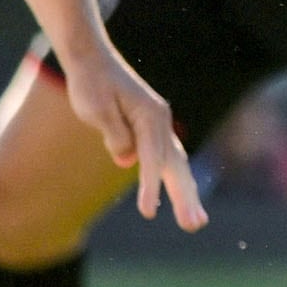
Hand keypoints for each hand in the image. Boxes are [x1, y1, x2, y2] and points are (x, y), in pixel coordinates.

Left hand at [54, 43, 206, 231]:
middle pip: (177, 165)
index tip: (147, 213)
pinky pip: (167, 159)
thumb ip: (115, 135)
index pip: (152, 159)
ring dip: (185, 194)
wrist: (92, 60)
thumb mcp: (96, 110)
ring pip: (177, 165)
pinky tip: (182, 198)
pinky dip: (174, 180)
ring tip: (194, 222)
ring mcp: (159, 126)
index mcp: (151, 117)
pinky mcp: (151, 130)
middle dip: (186, 198)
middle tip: (195, 225)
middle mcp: (162, 122)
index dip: (150, 187)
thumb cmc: (91, 84)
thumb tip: (127, 161)